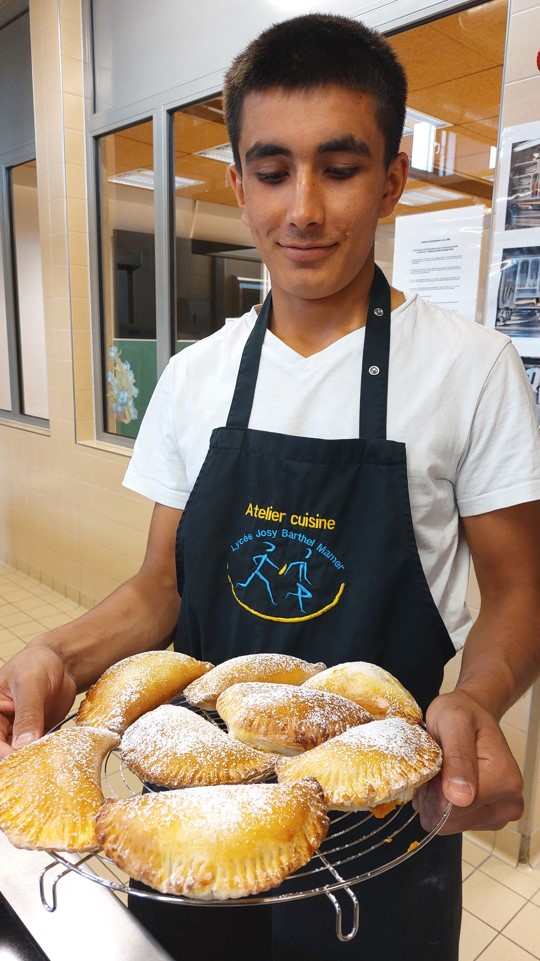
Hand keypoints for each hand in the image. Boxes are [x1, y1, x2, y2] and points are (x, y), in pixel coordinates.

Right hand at [0, 645, 76, 757]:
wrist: (60, 661)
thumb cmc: (37, 663)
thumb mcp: (30, 684)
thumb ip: (28, 713)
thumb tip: (22, 743)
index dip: (4, 751)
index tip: (20, 757)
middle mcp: (2, 723)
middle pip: (5, 749)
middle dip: (19, 758)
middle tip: (35, 763)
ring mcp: (19, 729)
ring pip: (21, 751)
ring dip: (32, 757)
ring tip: (46, 761)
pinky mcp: (36, 733)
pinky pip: (37, 748)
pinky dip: (45, 752)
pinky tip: (55, 753)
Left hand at [412, 690, 523, 834]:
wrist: (472, 712)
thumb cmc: (462, 713)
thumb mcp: (453, 722)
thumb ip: (457, 757)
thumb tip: (460, 797)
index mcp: (503, 780)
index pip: (451, 806)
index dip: (432, 788)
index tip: (432, 764)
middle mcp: (509, 802)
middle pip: (451, 820)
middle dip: (433, 795)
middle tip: (436, 766)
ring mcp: (500, 813)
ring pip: (450, 824)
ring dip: (436, 800)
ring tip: (441, 772)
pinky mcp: (489, 818)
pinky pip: (454, 823)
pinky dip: (442, 805)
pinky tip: (445, 782)